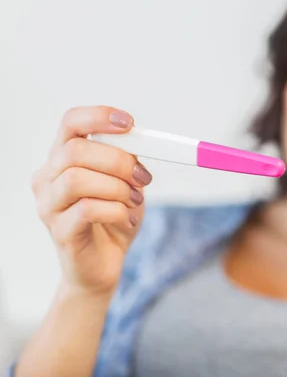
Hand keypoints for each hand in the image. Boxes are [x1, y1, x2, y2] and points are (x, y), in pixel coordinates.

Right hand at [31, 106, 152, 294]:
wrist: (105, 263)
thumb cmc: (113, 218)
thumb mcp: (126, 183)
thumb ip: (127, 160)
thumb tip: (140, 141)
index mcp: (63, 158)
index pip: (70, 123)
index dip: (98, 117)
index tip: (129, 123)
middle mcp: (48, 178)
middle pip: (75, 151)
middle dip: (117, 161)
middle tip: (143, 177)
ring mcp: (49, 206)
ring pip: (77, 180)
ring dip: (117, 188)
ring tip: (134, 200)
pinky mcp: (59, 232)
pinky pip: (86, 210)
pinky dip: (116, 211)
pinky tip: (127, 218)